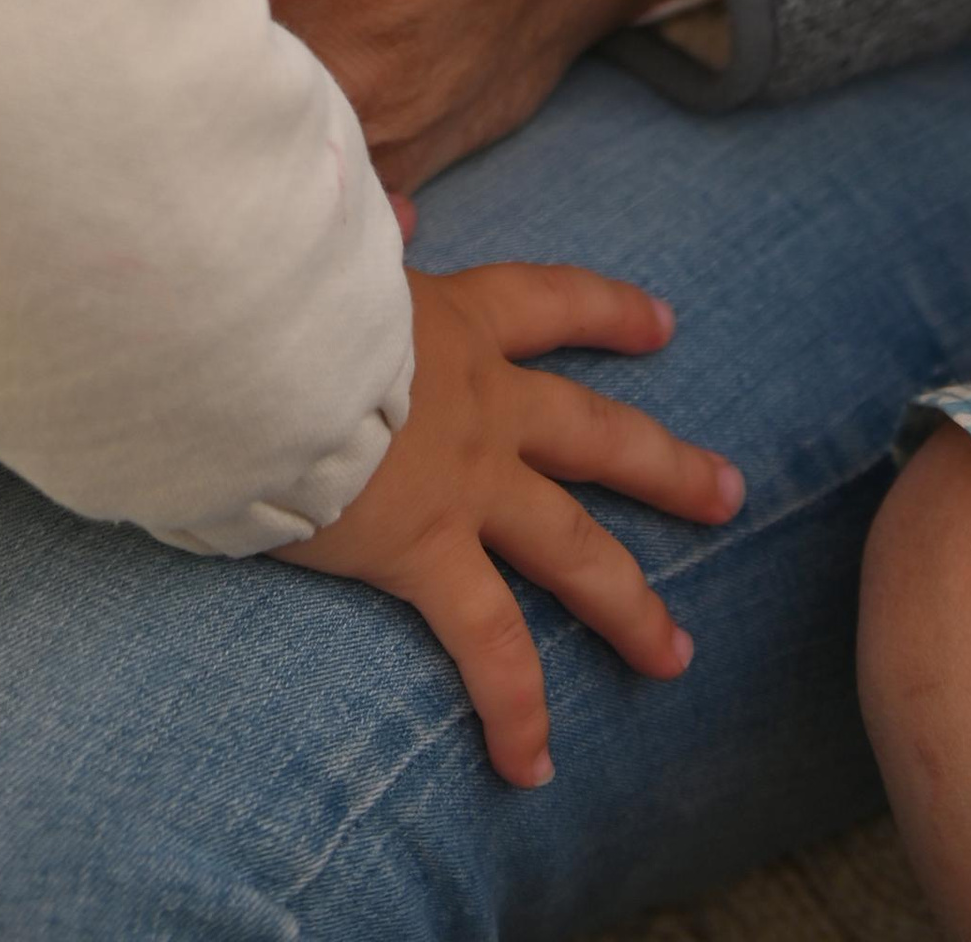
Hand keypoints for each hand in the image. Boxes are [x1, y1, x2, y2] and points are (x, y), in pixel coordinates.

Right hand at [290, 265, 742, 786]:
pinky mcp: (424, 552)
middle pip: (596, 435)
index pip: (548, 303)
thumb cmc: (273, 276)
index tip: (663, 324)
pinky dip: (515, 710)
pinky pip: (489, 647)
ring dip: (631, 605)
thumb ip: (368, 224)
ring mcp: (464, 484)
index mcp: (452, 318)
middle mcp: (480, 403)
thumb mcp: (330, 238)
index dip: (607, 312)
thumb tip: (397, 204)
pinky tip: (532, 766)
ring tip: (674, 654)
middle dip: (666, 466)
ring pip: (575, 549)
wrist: (242, 336)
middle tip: (728, 493)